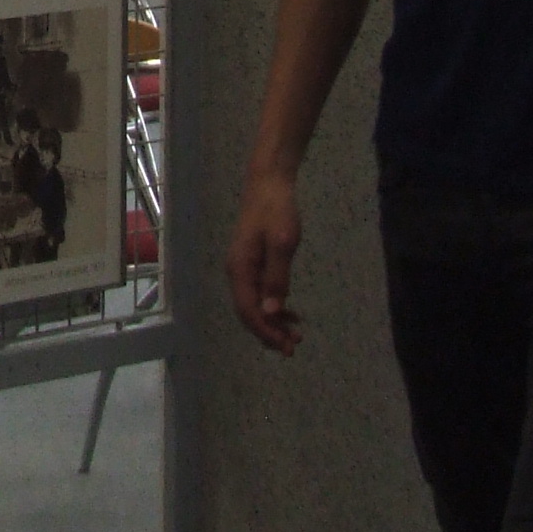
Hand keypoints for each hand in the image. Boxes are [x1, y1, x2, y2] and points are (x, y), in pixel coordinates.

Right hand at [226, 176, 304, 354]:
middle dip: (269, 332)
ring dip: (273, 322)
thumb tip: (271, 311)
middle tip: (293, 347)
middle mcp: (237, 272)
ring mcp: (244, 268)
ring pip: (254, 305)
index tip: (285, 345)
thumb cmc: (276, 210)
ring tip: (295, 334)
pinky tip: (290, 313)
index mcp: (240, 269)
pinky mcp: (253, 264)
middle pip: (249, 312)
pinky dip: (274, 306)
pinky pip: (260, 293)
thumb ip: (276, 277)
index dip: (265, 331)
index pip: (248, 310)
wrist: (268, 184)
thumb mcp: (282, 242)